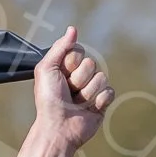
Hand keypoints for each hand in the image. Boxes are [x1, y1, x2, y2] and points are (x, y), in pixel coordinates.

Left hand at [32, 26, 113, 148]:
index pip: (79, 51)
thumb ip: (59, 47)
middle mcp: (80, 77)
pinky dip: (98, 101)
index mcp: (67, 67)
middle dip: (78, 79)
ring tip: (75, 104)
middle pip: (91, 63)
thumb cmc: (48, 100)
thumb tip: (72, 29)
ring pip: (101, 78)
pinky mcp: (102, 102)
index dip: (71, 63)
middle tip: (67, 92)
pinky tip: (88, 109)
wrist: (58, 127)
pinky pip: (109, 91)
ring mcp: (92, 89)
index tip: (61, 76)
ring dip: (86, 93)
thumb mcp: (46, 69)